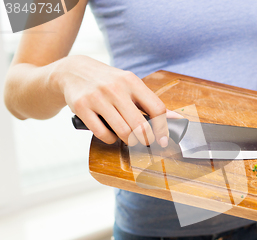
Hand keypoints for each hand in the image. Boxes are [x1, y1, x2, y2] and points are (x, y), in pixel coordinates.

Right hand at [55, 55, 170, 145]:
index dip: (162, 128)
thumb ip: (151, 102)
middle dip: (146, 139)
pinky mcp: (82, 107)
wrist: (73, 71)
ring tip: (129, 139)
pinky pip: (103, 134)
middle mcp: (115, 88)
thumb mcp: (130, 85)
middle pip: (140, 125)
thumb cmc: (108, 82)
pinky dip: (110, 139)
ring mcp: (98, 97)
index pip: (156, 108)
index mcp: (132, 81)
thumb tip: (176, 119)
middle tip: (145, 143)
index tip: (162, 140)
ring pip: (123, 132)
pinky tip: (112, 135)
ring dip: (129, 141)